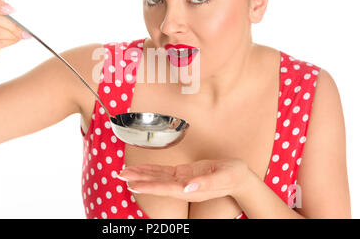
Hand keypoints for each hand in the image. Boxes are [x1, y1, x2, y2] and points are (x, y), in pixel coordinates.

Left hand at [117, 158, 250, 201]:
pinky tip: (142, 169)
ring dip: (141, 174)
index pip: (165, 188)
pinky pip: (164, 172)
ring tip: (124, 172)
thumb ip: (205, 183)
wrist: (240, 178)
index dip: (148, 185)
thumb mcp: (224, 177)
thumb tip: (187, 187)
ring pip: (157, 177)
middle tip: (119, 175)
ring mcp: (182, 180)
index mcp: (191, 189)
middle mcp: (183, 186)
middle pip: (156, 183)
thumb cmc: (234, 176)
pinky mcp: (183, 173)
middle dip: (138, 179)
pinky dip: (151, 170)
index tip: (133, 184)